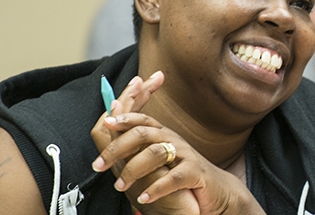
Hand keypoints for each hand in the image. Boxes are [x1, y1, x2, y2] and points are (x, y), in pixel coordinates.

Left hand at [89, 73, 261, 214]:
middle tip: (99, 165)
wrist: (216, 191)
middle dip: (117, 148)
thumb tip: (107, 126)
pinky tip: (145, 197)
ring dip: (133, 171)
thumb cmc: (181, 175)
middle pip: (141, 133)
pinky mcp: (196, 172)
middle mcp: (172, 139)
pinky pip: (174, 177)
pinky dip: (156, 188)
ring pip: (155, 153)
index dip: (123, 116)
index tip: (106, 120)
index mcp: (162, 134)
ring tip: (121, 186)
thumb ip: (134, 145)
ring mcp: (185, 154)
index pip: (140, 118)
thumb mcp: (155, 158)